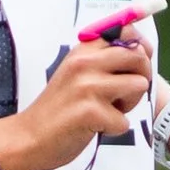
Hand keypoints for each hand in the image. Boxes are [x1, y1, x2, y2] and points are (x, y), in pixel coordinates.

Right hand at [0, 37, 153, 169]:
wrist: (28, 137)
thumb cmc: (57, 107)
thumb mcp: (75, 73)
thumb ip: (101, 59)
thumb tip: (141, 50)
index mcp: (82, 50)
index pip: (126, 32)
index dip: (141, 49)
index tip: (134, 67)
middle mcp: (85, 62)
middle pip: (139, 57)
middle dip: (140, 78)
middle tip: (122, 95)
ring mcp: (88, 85)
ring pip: (139, 85)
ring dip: (129, 104)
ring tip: (107, 110)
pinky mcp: (90, 111)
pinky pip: (124, 120)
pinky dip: (113, 128)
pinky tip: (94, 127)